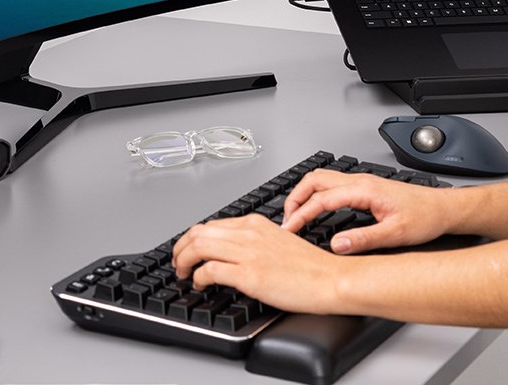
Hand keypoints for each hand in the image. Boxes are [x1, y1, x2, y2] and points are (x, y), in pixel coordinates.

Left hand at [171, 214, 338, 312]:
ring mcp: (249, 252)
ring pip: (199, 247)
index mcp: (257, 223)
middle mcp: (250, 233)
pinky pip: (209, 270)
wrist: (329, 278)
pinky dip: (198, 278)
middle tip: (178, 263)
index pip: (212, 224)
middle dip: (181, 248)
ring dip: (183, 261)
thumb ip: (255, 242)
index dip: (193, 238)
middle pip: (199, 232)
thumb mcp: (279, 242)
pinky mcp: (249, 274)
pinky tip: (200, 284)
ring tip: (182, 273)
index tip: (188, 251)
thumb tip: (234, 253)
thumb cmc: (310, 267)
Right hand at [282, 169, 455, 253]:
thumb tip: (335, 246)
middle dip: (295, 198)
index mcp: (365, 189)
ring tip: (296, 216)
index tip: (288, 230)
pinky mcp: (366, 188)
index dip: (301, 215)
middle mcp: (361, 181)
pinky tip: (317, 211)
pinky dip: (317, 195)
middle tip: (285, 221)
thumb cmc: (425, 218)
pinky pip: (333, 185)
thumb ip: (363, 239)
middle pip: (315, 179)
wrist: (442, 209)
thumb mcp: (394, 234)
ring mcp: (363, 182)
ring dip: (305, 194)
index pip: (321, 199)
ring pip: (323, 179)